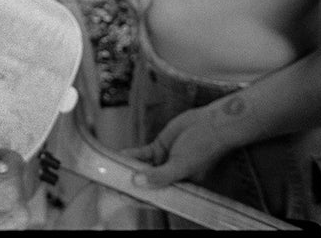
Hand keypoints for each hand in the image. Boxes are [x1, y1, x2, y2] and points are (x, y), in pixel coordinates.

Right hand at [0, 139, 36, 229]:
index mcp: (8, 188)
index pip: (15, 159)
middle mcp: (20, 208)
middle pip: (20, 177)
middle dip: (1, 175)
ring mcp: (19, 223)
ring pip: (18, 195)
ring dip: (4, 192)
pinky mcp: (15, 231)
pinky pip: (15, 212)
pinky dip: (3, 207)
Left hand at [122, 103, 238, 187]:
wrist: (212, 122)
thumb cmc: (205, 147)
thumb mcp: (182, 165)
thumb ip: (160, 176)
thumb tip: (137, 182)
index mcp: (180, 188)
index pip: (155, 198)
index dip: (138, 198)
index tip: (120, 196)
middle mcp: (170, 177)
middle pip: (145, 184)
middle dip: (128, 185)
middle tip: (109, 184)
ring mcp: (164, 162)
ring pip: (141, 169)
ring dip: (127, 169)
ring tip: (111, 169)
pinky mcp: (160, 148)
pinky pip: (142, 154)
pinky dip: (132, 155)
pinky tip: (121, 155)